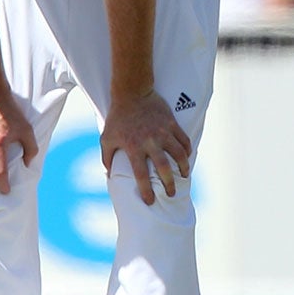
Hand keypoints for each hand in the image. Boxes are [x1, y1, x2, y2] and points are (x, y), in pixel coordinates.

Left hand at [100, 92, 193, 206]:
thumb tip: (109, 174)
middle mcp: (150, 141)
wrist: (132, 93)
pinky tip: (186, 157)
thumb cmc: (118, 117)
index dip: (146, 190)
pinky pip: (184, 140)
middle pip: (164, 168)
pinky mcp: (172, 123)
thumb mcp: (106, 138)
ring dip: (183, 167)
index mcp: (134, 147)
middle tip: (171, 193)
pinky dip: (187, 150)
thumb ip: (107, 158)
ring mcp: (163, 132)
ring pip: (179, 154)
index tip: (149, 201)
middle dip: (169, 183)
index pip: (141, 174)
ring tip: (184, 176)